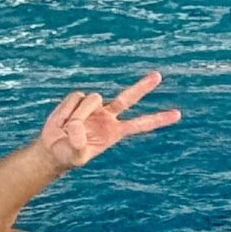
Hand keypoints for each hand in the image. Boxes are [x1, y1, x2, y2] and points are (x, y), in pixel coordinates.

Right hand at [36, 71, 180, 170]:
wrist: (53, 148)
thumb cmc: (68, 155)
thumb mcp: (76, 156)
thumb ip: (78, 144)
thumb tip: (78, 125)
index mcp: (115, 132)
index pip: (141, 124)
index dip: (158, 120)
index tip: (177, 114)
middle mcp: (108, 116)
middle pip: (128, 98)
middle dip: (143, 86)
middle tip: (159, 76)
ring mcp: (94, 106)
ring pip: (93, 98)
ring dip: (78, 114)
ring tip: (68, 129)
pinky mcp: (79, 99)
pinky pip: (75, 97)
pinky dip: (67, 110)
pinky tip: (63, 121)